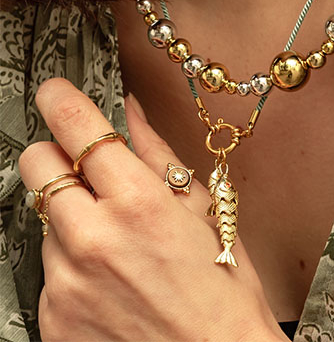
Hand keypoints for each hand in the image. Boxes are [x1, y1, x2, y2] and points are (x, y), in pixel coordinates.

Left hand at [19, 78, 286, 341]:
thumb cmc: (222, 289)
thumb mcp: (201, 208)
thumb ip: (157, 152)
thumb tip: (133, 112)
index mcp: (138, 203)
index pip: (78, 129)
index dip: (61, 100)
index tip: (56, 92)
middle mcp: (93, 239)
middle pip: (38, 165)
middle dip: (59, 157)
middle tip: (88, 170)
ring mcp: (65, 281)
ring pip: (43, 218)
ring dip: (72, 217)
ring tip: (116, 241)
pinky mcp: (51, 316)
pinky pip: (47, 267)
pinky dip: (72, 260)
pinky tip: (109, 276)